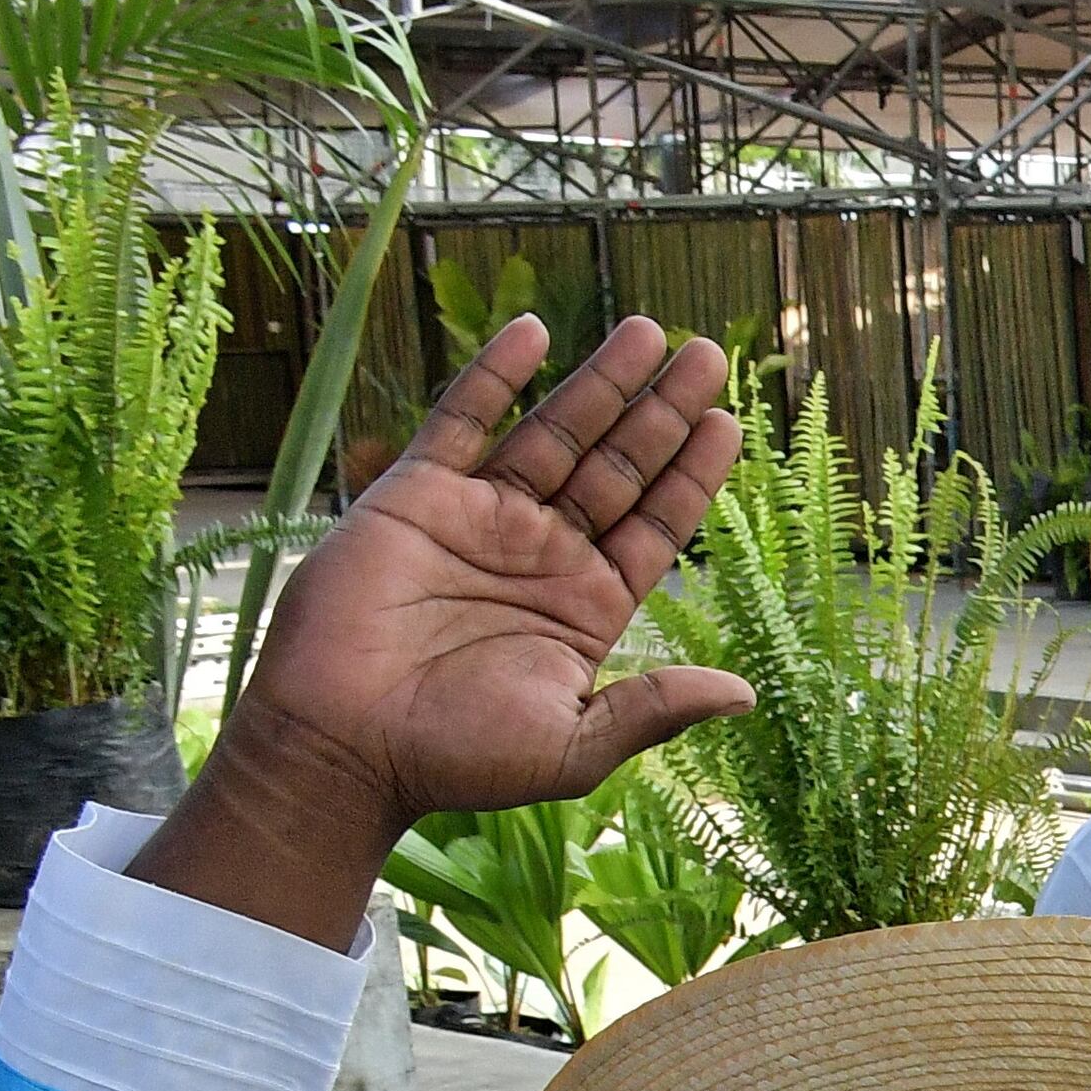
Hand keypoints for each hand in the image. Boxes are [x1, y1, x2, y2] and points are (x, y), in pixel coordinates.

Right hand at [142, 316, 753, 947]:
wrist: (343, 745)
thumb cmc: (457, 759)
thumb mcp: (575, 744)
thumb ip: (656, 708)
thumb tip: (747, 694)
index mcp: (587, 606)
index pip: (656, 524)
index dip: (693, 474)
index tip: (729, 421)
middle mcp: (542, 555)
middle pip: (618, 466)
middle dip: (662, 412)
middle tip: (709, 355)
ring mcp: (481, 519)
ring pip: (555, 433)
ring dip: (601, 382)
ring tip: (651, 333)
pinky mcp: (415, 496)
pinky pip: (462, 420)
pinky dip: (496, 374)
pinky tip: (538, 331)